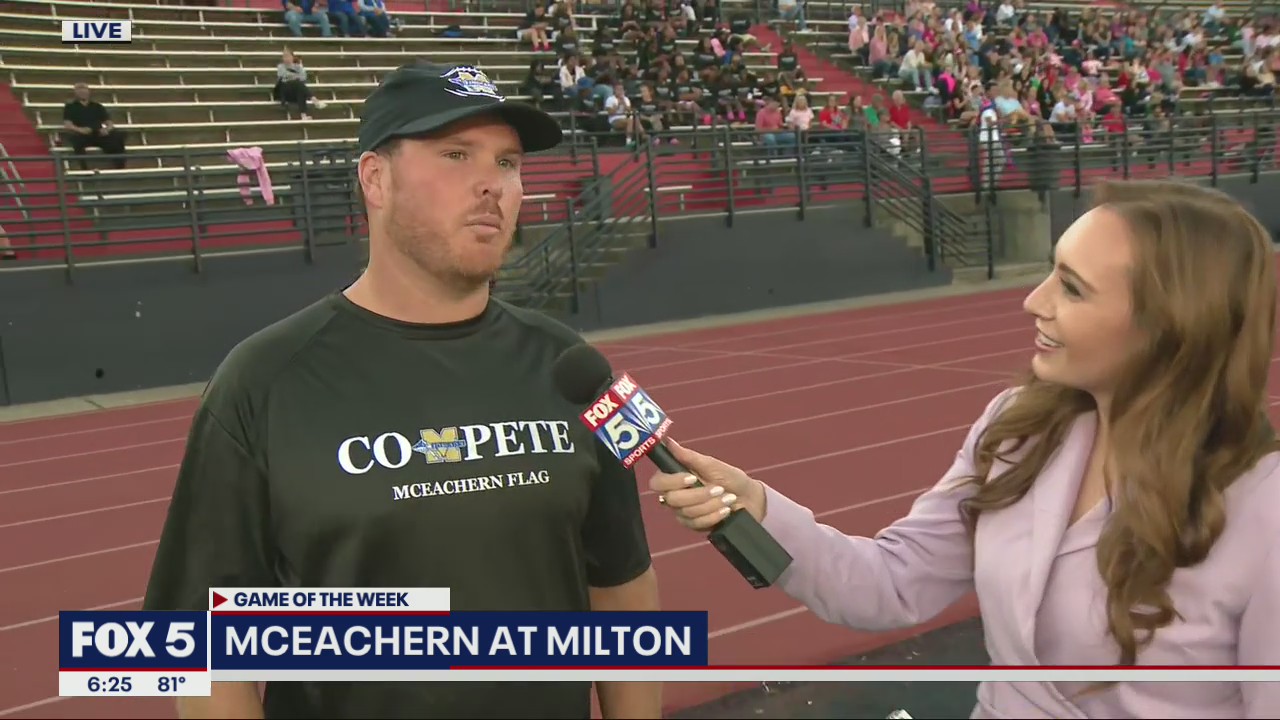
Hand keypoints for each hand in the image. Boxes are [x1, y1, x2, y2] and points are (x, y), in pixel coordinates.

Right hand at [647, 439, 766, 530]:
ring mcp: (684, 513)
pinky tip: (727, 510)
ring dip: (711, 504)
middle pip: (671, 499)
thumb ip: (688, 456)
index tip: (691, 478)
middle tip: (719, 488)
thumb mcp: (711, 464)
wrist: (750, 499)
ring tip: (728, 498)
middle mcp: (676, 496)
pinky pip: (697, 524)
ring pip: (687, 512)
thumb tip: (667, 442)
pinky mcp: (695, 526)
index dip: (671, 481)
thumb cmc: (730, 478)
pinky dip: (714, 515)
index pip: (657, 483)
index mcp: (676, 478)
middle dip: (698, 495)